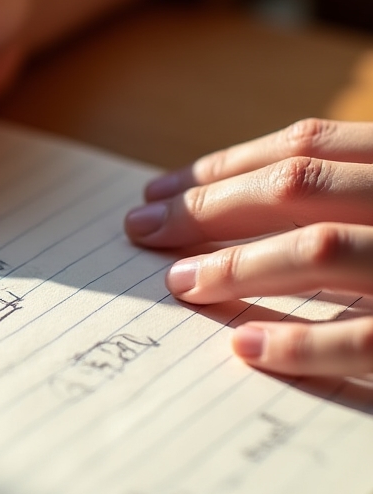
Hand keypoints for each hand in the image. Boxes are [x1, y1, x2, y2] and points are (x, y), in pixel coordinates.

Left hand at [125, 118, 372, 377]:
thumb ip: (344, 195)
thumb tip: (236, 210)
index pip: (305, 147)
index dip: (224, 167)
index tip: (158, 190)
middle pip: (296, 187)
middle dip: (207, 207)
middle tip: (142, 230)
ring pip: (320, 249)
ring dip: (238, 265)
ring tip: (179, 283)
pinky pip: (363, 339)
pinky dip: (300, 342)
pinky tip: (242, 346)